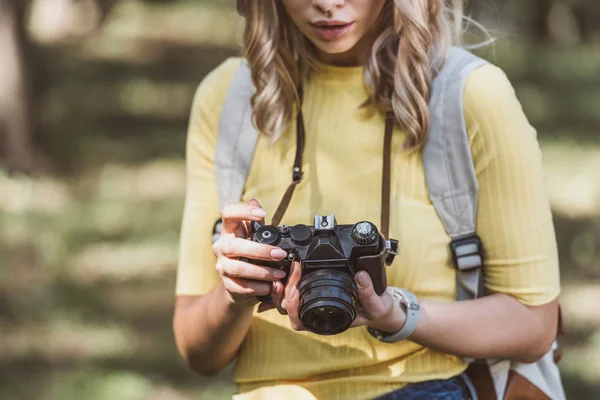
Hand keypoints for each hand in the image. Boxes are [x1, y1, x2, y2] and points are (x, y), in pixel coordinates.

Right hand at [212, 199, 287, 307]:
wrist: (239, 281)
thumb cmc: (249, 253)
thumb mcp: (253, 235)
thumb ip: (256, 222)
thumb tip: (254, 201)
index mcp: (229, 230)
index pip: (228, 213)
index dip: (243, 212)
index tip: (262, 214)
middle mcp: (222, 246)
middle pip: (235, 246)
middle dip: (260, 251)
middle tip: (280, 254)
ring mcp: (222, 266)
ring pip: (238, 268)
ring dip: (262, 271)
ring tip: (279, 274)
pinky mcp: (227, 284)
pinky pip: (241, 286)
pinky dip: (258, 287)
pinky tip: (270, 286)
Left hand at [280, 267, 405, 333]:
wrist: (379, 308)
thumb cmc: (374, 311)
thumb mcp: (376, 305)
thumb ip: (368, 293)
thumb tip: (361, 276)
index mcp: (326, 322)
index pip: (299, 321)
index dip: (292, 307)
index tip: (295, 289)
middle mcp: (316, 315)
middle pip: (287, 308)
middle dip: (285, 289)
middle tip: (293, 269)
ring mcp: (313, 304)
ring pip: (286, 300)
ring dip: (283, 284)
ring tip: (289, 267)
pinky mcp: (315, 292)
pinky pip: (295, 290)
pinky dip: (291, 280)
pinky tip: (293, 267)